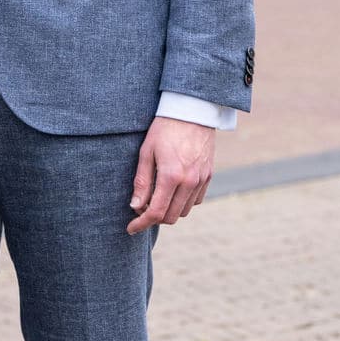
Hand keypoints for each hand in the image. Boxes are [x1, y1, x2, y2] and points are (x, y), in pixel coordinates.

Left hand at [126, 116, 215, 234]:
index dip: (141, 223)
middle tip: (141, 208)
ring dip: (169, 210)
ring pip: (184, 211)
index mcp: (171, 176)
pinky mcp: (208, 176)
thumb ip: (142, 181)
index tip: (131, 228)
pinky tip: (173, 190)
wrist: (192, 111)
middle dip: (154, 218)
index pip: (156, 212)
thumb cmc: (164, 129)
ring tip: (156, 197)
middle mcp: (189, 182)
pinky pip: (196, 200)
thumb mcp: (146, 152)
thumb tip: (135, 206)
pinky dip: (183, 202)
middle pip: (171, 217)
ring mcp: (201, 180)